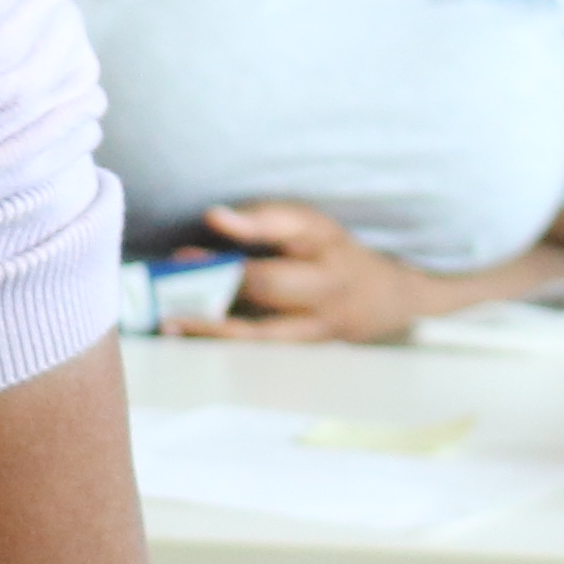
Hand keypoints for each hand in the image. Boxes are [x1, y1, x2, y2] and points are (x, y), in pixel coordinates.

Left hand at [182, 201, 447, 343]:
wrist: (389, 297)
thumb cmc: (334, 253)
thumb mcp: (311, 226)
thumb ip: (265, 219)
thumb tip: (214, 218)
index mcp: (325, 240)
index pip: (290, 226)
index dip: (251, 224)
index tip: (213, 217)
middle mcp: (327, 283)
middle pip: (273, 284)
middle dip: (221, 279)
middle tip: (178, 269)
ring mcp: (320, 322)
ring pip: (263, 329)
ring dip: (213, 323)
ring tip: (174, 316)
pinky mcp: (308, 346)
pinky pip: (261, 345)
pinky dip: (224, 339)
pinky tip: (190, 332)